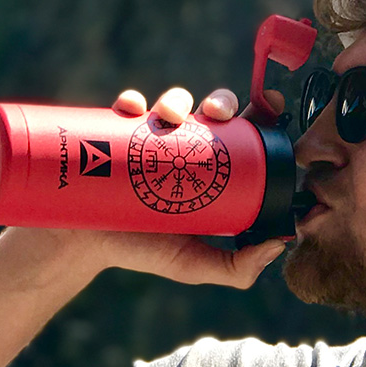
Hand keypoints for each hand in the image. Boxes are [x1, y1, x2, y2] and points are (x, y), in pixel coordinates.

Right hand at [94, 84, 286, 286]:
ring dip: (178, 99)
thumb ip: (235, 267)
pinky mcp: (116, 131)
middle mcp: (186, 147)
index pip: (245, 135)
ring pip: (174, 102)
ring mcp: (152, 136)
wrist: (88, 246)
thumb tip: (278, 246)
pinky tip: (134, 110)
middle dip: (222, 101)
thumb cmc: (144, 252)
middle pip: (213, 110)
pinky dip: (132, 101)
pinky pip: (128, 106)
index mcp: (212, 169)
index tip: (271, 107)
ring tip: (171, 117)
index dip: (261, 114)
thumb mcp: (193, 264)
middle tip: (219, 114)